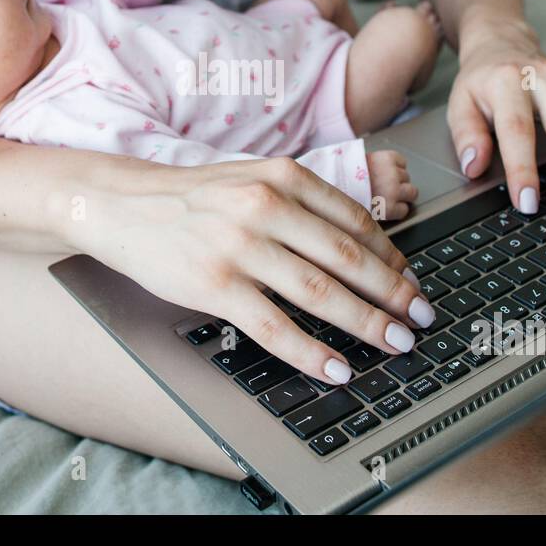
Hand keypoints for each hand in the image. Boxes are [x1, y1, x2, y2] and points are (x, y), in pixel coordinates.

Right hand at [70, 156, 436, 385]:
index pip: (355, 221)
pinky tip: (335, 368)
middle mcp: (266, 207)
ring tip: (394, 343)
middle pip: (348, 258)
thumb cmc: (194, 197)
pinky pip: (275, 327)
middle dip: (393, 294)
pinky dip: (311, 352)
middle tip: (420, 319)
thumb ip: (301, 204)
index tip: (413, 282)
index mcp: (283, 176)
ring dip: (366, 324)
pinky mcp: (215, 285)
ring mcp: (240, 247)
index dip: (392, 258)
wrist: (124, 204)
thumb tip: (360, 248)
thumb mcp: (252, 180)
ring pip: (320, 293)